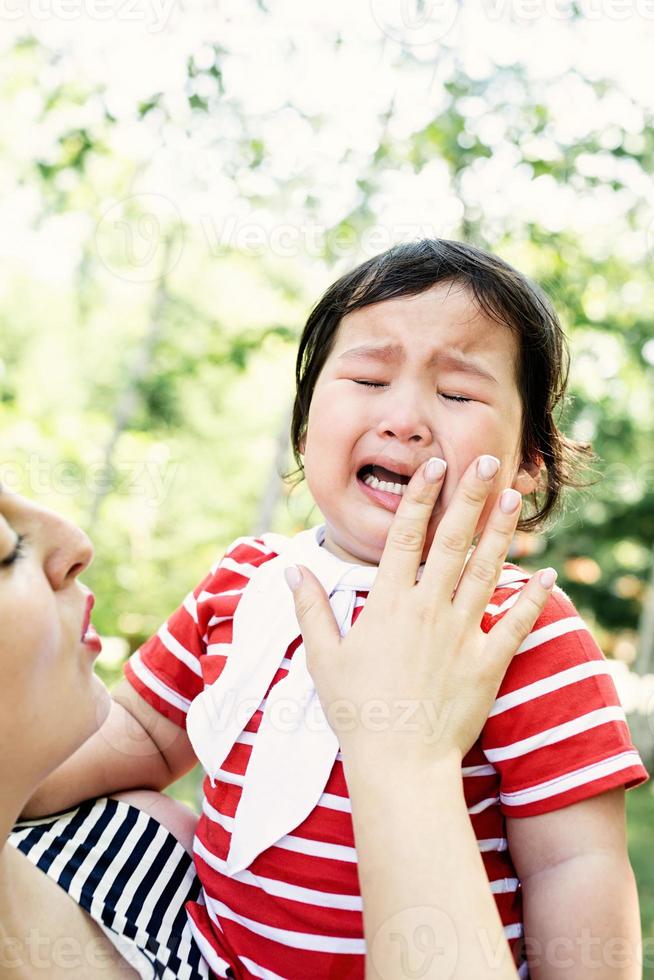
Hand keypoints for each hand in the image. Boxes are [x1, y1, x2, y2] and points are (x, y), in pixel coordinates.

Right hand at [285, 454, 556, 769]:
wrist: (399, 763)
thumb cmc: (356, 710)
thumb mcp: (324, 657)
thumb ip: (311, 609)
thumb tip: (292, 570)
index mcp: (389, 603)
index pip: (406, 536)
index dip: (421, 497)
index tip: (434, 466)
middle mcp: (429, 609)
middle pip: (453, 541)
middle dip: (472, 497)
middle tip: (490, 461)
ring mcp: (462, 634)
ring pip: (486, 571)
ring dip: (503, 532)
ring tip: (515, 498)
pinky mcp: (488, 662)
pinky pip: (515, 624)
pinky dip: (532, 598)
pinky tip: (548, 574)